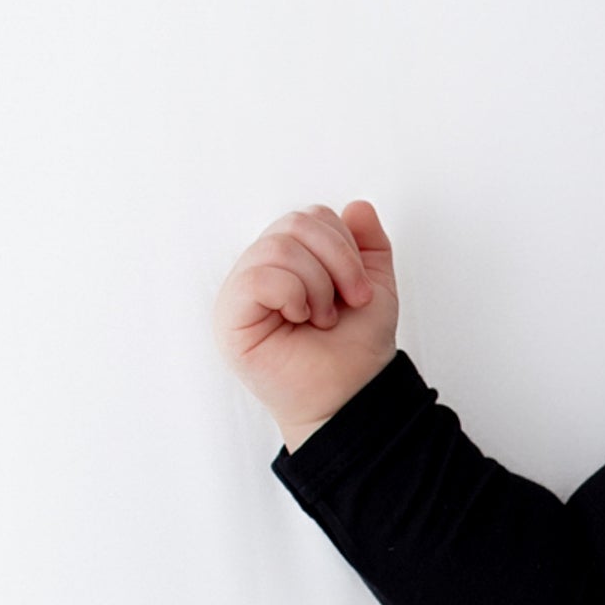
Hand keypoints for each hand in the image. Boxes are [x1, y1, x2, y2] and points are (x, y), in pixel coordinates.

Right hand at [212, 199, 399, 447]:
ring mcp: (242, 290)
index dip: (345, 246)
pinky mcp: (229, 315)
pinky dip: (291, 294)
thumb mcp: (375, 288)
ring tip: (321, 318)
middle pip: (295, 223)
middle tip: (350, 301)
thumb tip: (358, 206)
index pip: (312, 217)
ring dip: (317, 284)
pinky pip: (258, 276)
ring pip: (278, 247)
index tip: (361, 292)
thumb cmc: (355, 350)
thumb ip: (369, 245)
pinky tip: (299, 318)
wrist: (351, 397)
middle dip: (337, 261)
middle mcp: (261, 268)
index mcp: (291, 260)